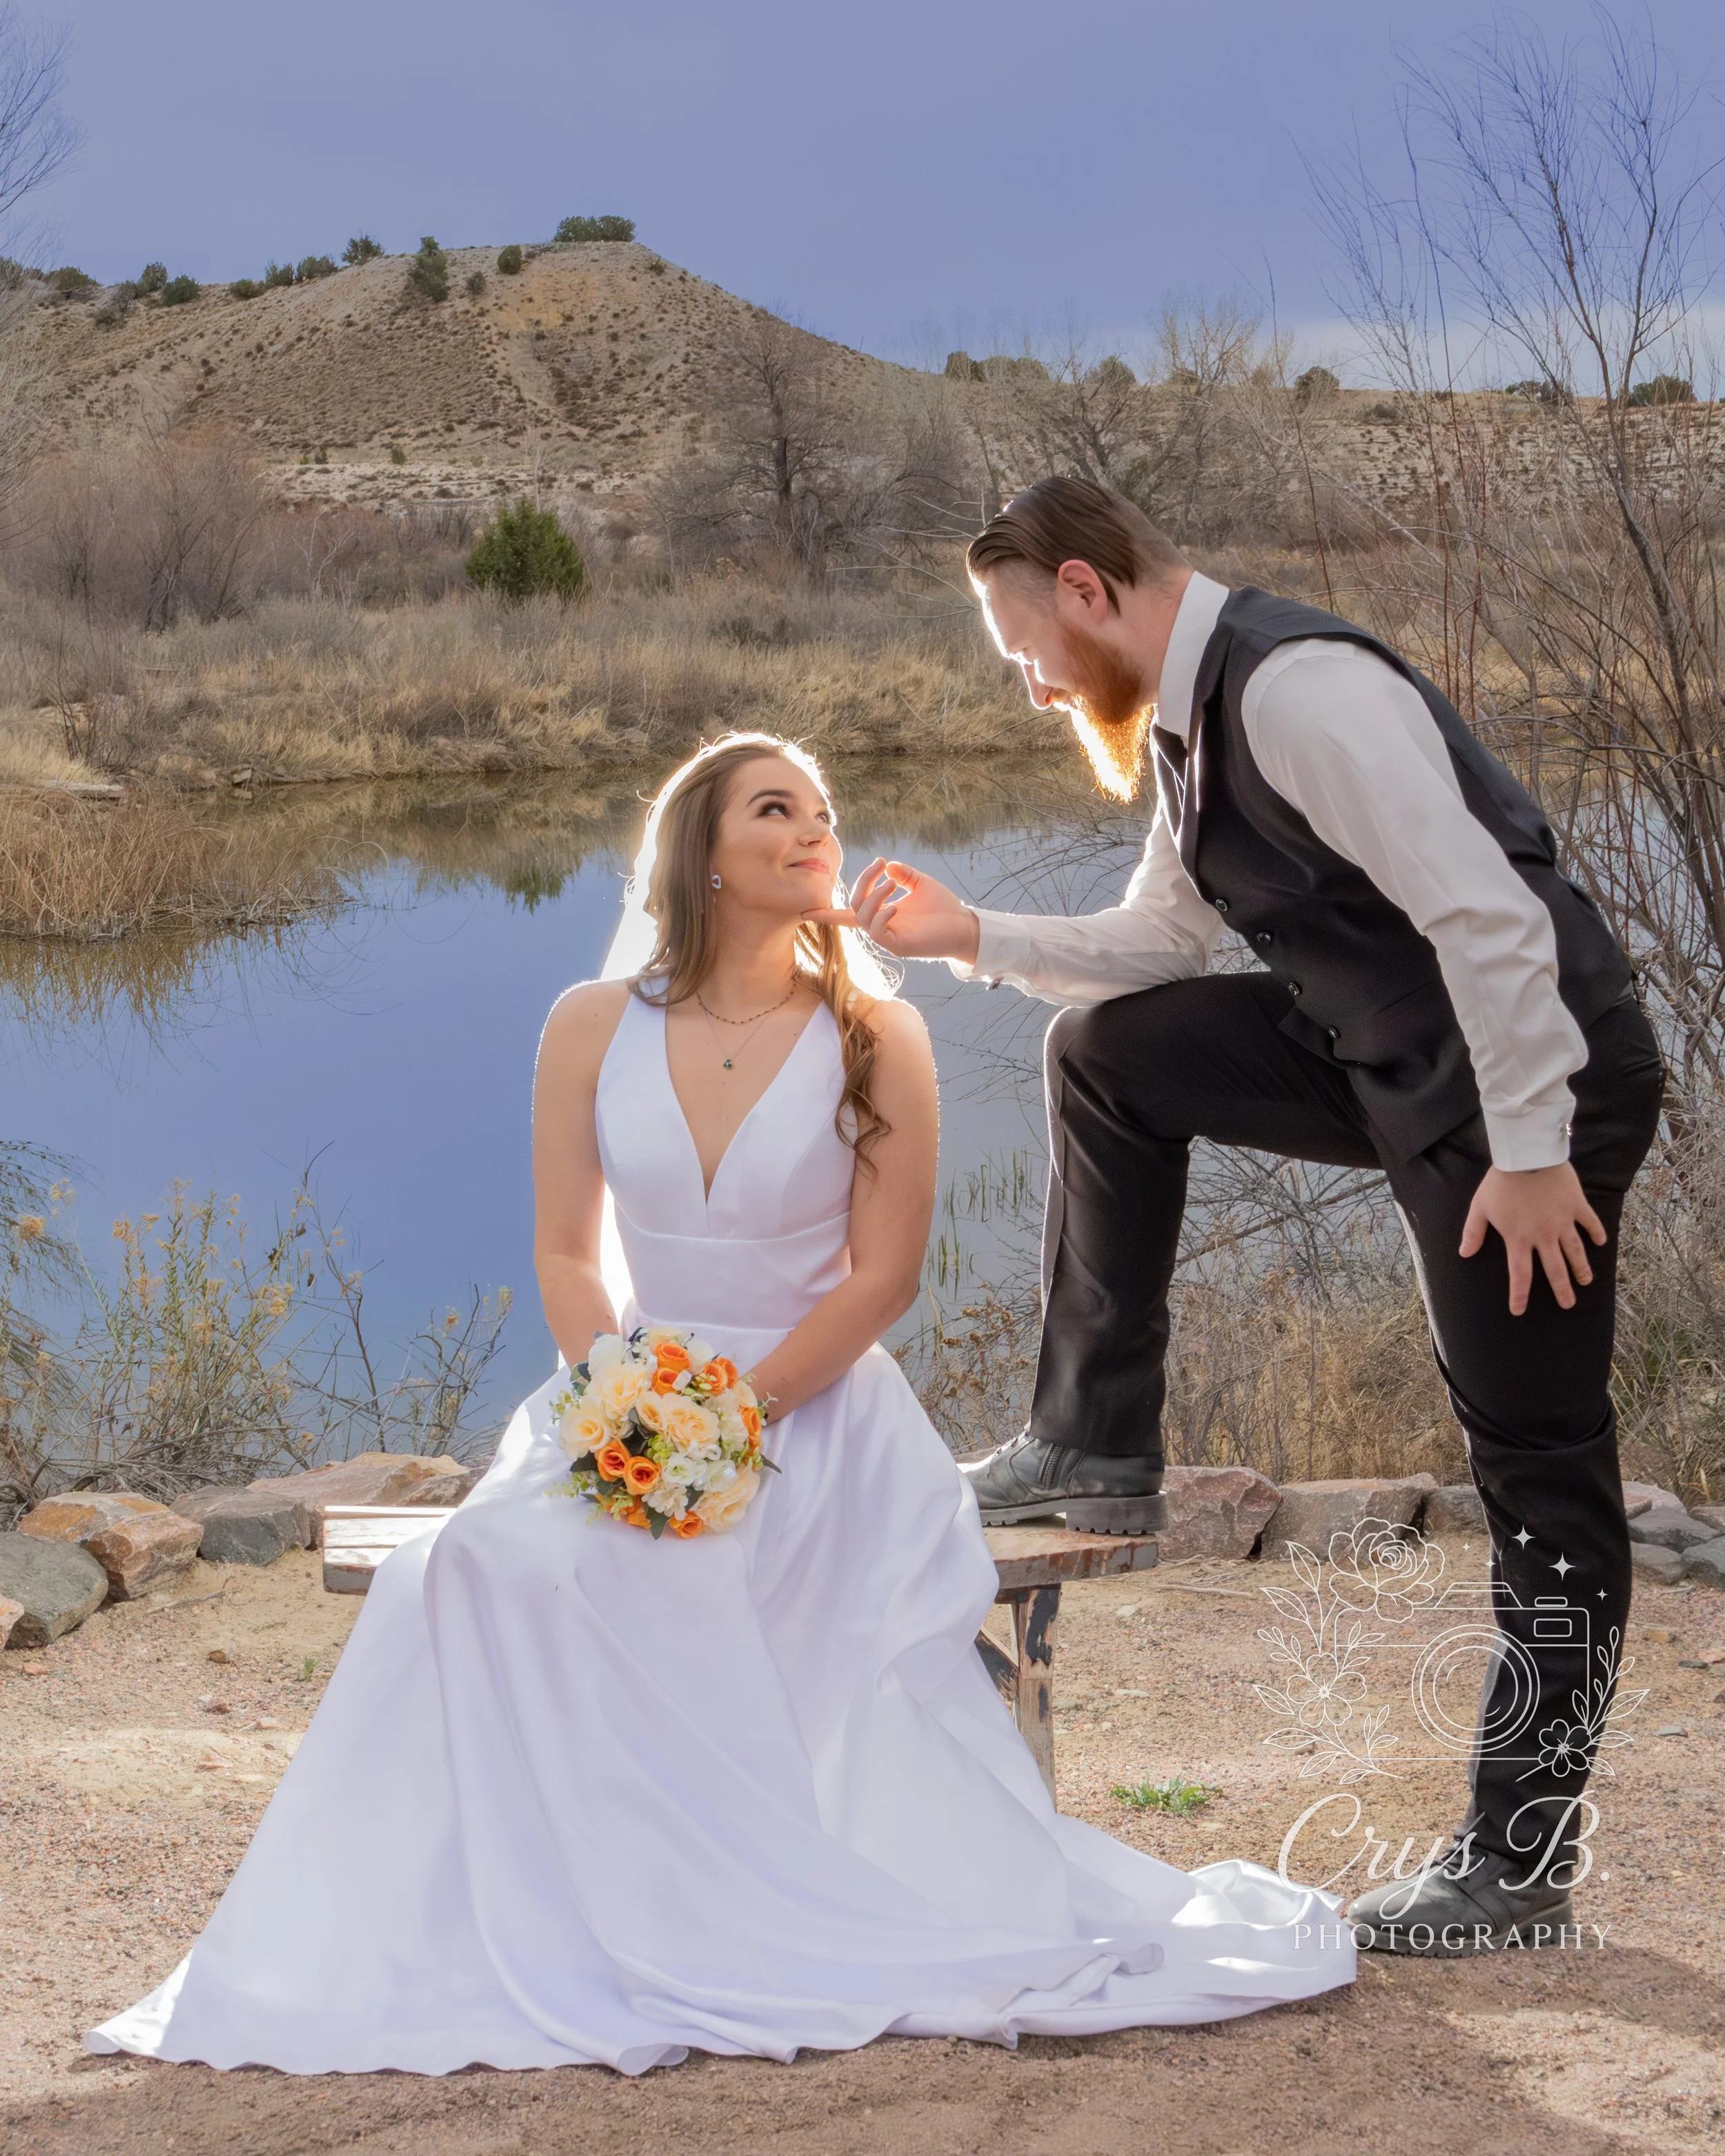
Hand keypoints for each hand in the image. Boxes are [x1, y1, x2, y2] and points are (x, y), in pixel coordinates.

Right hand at [804, 857, 981, 964]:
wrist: (965, 926)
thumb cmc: (944, 908)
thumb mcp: (920, 883)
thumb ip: (902, 874)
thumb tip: (887, 866)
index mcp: (882, 914)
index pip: (850, 913)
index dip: (828, 913)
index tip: (805, 911)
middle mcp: (881, 927)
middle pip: (855, 906)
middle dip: (863, 882)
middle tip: (881, 864)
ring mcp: (888, 938)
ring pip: (863, 918)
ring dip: (874, 896)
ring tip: (893, 884)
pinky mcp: (899, 946)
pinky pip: (878, 932)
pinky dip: (882, 915)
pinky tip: (896, 906)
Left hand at [1459, 1163, 1606, 1315]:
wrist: (1527, 1157)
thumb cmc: (1500, 1182)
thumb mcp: (1480, 1207)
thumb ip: (1473, 1232)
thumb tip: (1464, 1253)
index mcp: (1519, 1239)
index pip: (1520, 1275)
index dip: (1519, 1295)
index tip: (1519, 1310)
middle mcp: (1544, 1236)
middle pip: (1555, 1270)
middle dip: (1562, 1290)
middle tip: (1568, 1305)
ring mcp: (1563, 1222)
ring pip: (1576, 1252)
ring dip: (1581, 1268)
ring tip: (1586, 1281)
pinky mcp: (1577, 1205)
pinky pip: (1590, 1223)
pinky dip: (1596, 1233)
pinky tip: (1601, 1242)